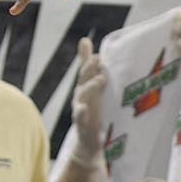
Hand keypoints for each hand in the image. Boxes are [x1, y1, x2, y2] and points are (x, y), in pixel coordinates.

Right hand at [71, 36, 106, 162]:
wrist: (89, 141)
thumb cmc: (93, 110)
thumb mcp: (93, 87)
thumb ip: (88, 65)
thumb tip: (84, 40)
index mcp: (86, 87)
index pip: (86, 71)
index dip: (90, 62)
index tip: (98, 53)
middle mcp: (81, 96)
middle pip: (83, 80)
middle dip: (89, 69)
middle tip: (98, 59)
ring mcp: (81, 110)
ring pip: (83, 96)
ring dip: (90, 87)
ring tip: (100, 80)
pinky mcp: (83, 125)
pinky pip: (80, 118)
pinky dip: (81, 112)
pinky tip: (84, 108)